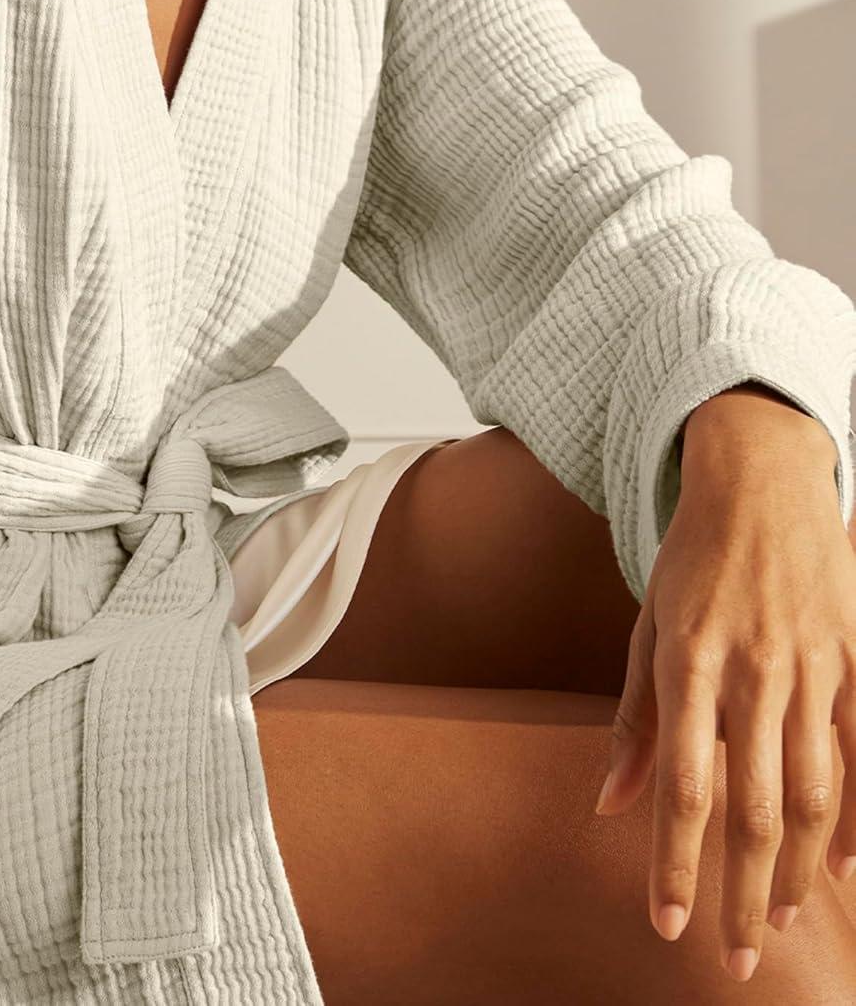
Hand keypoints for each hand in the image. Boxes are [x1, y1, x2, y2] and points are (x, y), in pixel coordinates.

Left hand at [592, 385, 855, 981]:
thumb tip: (609, 805)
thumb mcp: (646, 628)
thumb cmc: (691, 562)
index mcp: (688, 663)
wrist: (759, 483)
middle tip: (734, 956)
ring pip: (815, 793)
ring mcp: (812, 666)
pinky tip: (845, 865)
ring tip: (782, 919)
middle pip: (754, 809)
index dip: (674, 863)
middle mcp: (752, 671)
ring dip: (800, 870)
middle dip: (743, 893)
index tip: (666, 924)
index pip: (682, 787)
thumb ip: (633, 720)